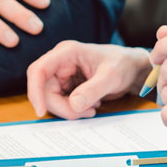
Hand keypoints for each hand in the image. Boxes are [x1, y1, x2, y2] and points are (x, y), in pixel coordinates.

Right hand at [26, 40, 150, 118]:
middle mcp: (60, 63)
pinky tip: (90, 107)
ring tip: (92, 109)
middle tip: (85, 113)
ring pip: (50, 98)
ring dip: (68, 110)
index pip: (39, 70)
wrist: (131, 69)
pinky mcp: (66, 86)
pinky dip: (72, 110)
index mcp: (66, 53)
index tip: (41, 111)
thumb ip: (93, 89)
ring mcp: (62, 75)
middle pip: (43, 89)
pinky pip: (60, 102)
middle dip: (61, 106)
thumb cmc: (122, 65)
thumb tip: (74, 104)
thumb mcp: (111, 77)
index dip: (35, 90)